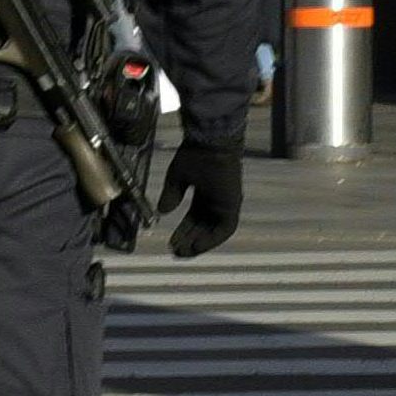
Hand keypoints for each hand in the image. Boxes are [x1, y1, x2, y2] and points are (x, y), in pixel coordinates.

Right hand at [157, 138, 242, 258]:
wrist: (210, 142)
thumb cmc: (195, 154)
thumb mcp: (177, 177)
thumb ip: (171, 195)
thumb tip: (162, 211)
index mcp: (205, 193)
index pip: (195, 218)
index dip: (183, 230)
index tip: (171, 242)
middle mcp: (217, 201)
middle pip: (204, 227)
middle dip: (190, 240)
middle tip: (176, 252)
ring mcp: (226, 203)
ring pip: (214, 231)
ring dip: (200, 243)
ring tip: (184, 253)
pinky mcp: (232, 205)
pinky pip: (225, 229)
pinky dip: (212, 239)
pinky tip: (197, 246)